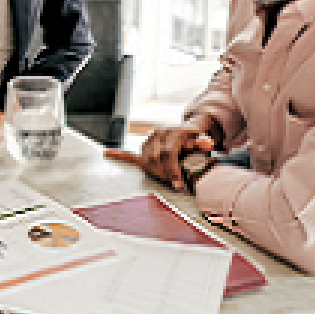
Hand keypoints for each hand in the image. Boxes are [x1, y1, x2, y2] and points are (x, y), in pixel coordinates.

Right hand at [104, 115, 220, 191]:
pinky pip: (130, 153)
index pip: (168, 152)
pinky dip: (119, 154)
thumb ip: (204, 143)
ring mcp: (149, 141)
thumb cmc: (196, 139)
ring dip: (157, 172)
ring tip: (168, 179)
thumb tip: (208, 143)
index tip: (179, 184)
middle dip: (167, 174)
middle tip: (176, 184)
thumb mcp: (203, 140)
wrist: (189, 129)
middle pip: (157, 158)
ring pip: (147, 160)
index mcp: (172, 132)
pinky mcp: (145, 148)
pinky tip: (106, 153)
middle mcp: (158, 134)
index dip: (173, 169)